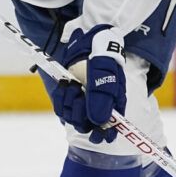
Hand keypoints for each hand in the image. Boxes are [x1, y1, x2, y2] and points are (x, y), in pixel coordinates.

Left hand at [52, 26, 126, 143]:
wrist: (84, 40)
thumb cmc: (101, 54)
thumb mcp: (104, 70)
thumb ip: (102, 95)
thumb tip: (98, 121)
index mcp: (114, 102)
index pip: (112, 126)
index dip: (106, 134)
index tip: (99, 136)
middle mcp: (98, 106)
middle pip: (89, 126)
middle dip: (81, 115)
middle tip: (78, 95)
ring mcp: (82, 103)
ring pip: (74, 119)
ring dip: (70, 104)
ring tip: (72, 86)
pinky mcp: (68, 99)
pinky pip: (62, 110)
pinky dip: (61, 99)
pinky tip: (65, 86)